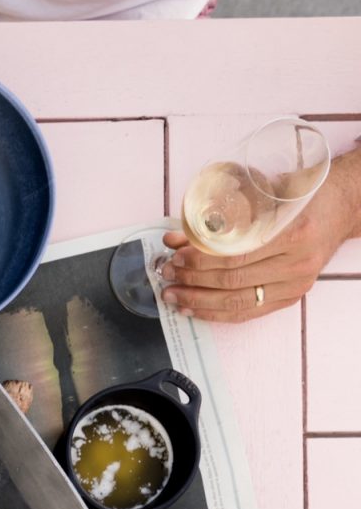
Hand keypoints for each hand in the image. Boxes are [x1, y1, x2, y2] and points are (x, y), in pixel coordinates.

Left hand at [161, 149, 360, 322]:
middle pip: (233, 280)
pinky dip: (218, 314)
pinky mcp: (293, 296)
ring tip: (172, 296)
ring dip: (199, 302)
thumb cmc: (301, 197)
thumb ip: (221, 216)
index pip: (235, 255)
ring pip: (239, 302)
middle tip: (166, 275)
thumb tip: (175, 238)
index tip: (174, 257)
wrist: (342, 208)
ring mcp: (297, 283)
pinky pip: (250, 312)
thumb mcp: (265, 194)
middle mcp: (298, 262)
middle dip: (192, 280)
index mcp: (293, 233)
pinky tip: (194, 310)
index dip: (199, 261)